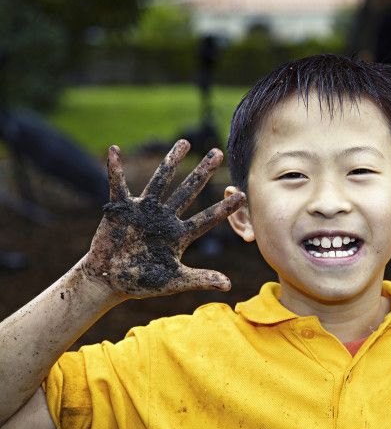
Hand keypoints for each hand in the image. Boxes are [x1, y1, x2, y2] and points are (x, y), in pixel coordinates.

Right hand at [80, 140, 245, 298]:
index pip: (207, 219)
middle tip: (218, 152)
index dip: (224, 209)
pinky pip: (117, 184)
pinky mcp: (122, 208)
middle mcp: (165, 218)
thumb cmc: (142, 282)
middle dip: (203, 172)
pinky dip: (114, 168)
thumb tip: (229, 286)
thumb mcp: (175, 281)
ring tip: (184, 142)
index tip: (242, 195)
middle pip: (188, 191)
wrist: (109, 281)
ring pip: (161, 181)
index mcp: (179, 234)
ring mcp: (144, 210)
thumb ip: (201, 279)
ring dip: (171, 161)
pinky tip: (115, 150)